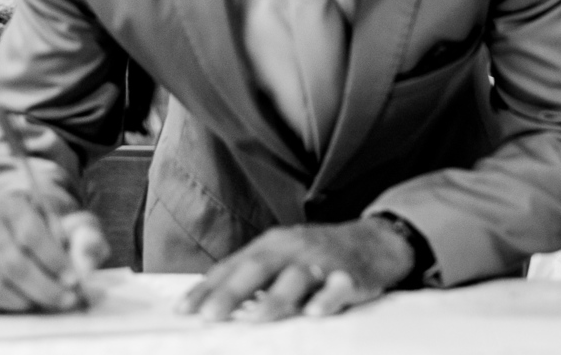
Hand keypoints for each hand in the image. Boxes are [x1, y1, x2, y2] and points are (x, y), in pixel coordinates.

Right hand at [0, 193, 108, 312]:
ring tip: (51, 302)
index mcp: (13, 204)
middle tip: (67, 299)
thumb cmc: (47, 227)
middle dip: (45, 286)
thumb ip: (86, 236)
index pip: (32, 234)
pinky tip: (28, 302)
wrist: (11, 228)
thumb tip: (88, 257)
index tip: (73, 279)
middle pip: (14, 263)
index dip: (53, 259)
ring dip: (28, 298)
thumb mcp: (71, 223)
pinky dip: (9, 303)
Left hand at [178, 216, 414, 321]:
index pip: (234, 266)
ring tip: (257, 319)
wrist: (375, 242)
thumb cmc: (319, 255)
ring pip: (297, 278)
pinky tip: (315, 312)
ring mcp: (324, 260)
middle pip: (260, 267)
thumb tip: (210, 303)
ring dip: (276, 298)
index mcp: (273, 245)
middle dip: (233, 291)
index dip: (208, 287)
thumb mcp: (283, 257)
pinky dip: (327, 298)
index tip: (185, 310)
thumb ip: (252, 278)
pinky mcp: (351, 275)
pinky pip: (339, 287)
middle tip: (210, 315)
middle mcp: (295, 249)